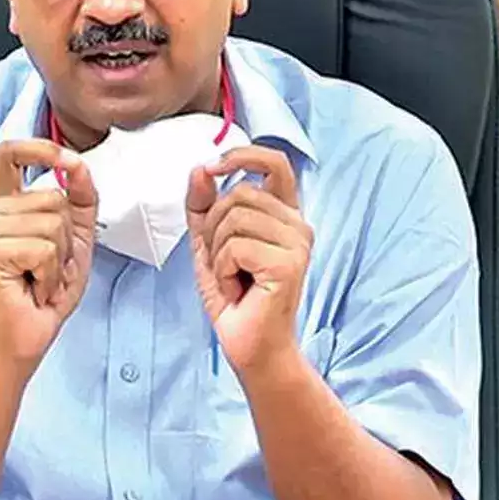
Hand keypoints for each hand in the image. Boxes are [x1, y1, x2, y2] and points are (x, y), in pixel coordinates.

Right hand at [0, 139, 98, 371]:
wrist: (26, 336)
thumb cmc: (46, 291)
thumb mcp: (75, 238)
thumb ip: (80, 198)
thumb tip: (77, 163)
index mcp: (7, 204)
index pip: (10, 154)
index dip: (39, 147)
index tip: (66, 158)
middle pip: (54, 197)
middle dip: (67, 238)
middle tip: (48, 267)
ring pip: (53, 221)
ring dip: (59, 259)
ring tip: (40, 278)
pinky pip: (45, 248)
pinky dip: (51, 274)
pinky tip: (34, 288)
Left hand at [186, 145, 312, 373]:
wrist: (250, 344)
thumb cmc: (234, 295)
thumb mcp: (209, 242)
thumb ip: (203, 205)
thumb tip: (200, 168)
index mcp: (284, 214)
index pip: (275, 162)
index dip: (243, 155)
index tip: (213, 166)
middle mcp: (298, 224)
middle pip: (237, 194)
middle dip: (213, 228)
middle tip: (224, 263)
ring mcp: (298, 243)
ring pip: (233, 218)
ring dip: (217, 253)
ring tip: (232, 277)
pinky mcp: (289, 263)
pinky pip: (235, 247)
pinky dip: (222, 271)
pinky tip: (237, 289)